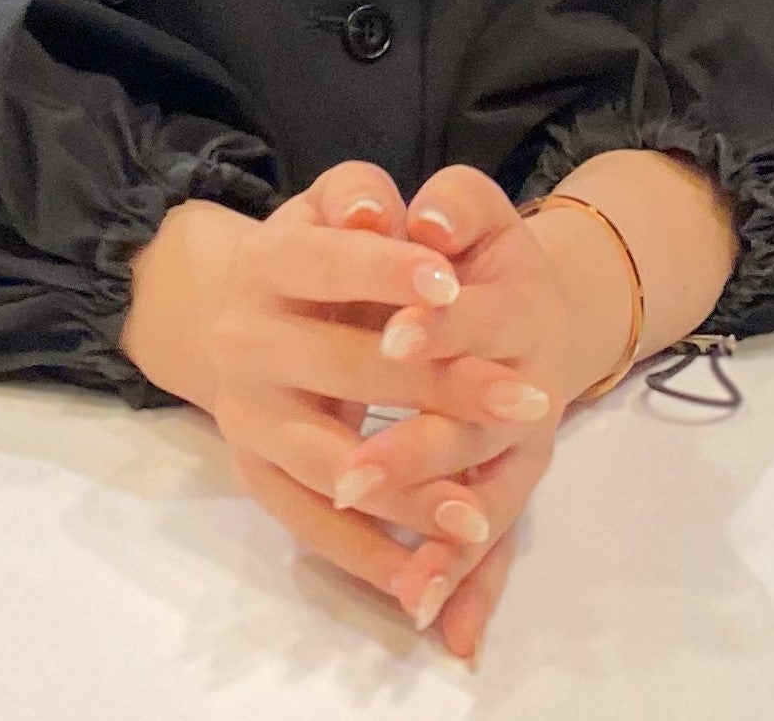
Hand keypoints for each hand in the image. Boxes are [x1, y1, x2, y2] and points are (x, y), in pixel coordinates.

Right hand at [194, 161, 554, 621]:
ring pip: (328, 462)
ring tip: (476, 517)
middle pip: (346, 369)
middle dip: (437, 389)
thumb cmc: (320, 250)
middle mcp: (244, 343)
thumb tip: (375, 212)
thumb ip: (357, 192)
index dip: (387, 271)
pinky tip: (424, 581)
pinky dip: (366, 556)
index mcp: (266, 264)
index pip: (328, 263)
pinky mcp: (256, 475)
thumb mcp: (335, 202)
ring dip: (404, 496)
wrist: (246, 313)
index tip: (452, 285)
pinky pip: (310, 527)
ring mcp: (247, 418)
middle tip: (529, 404)